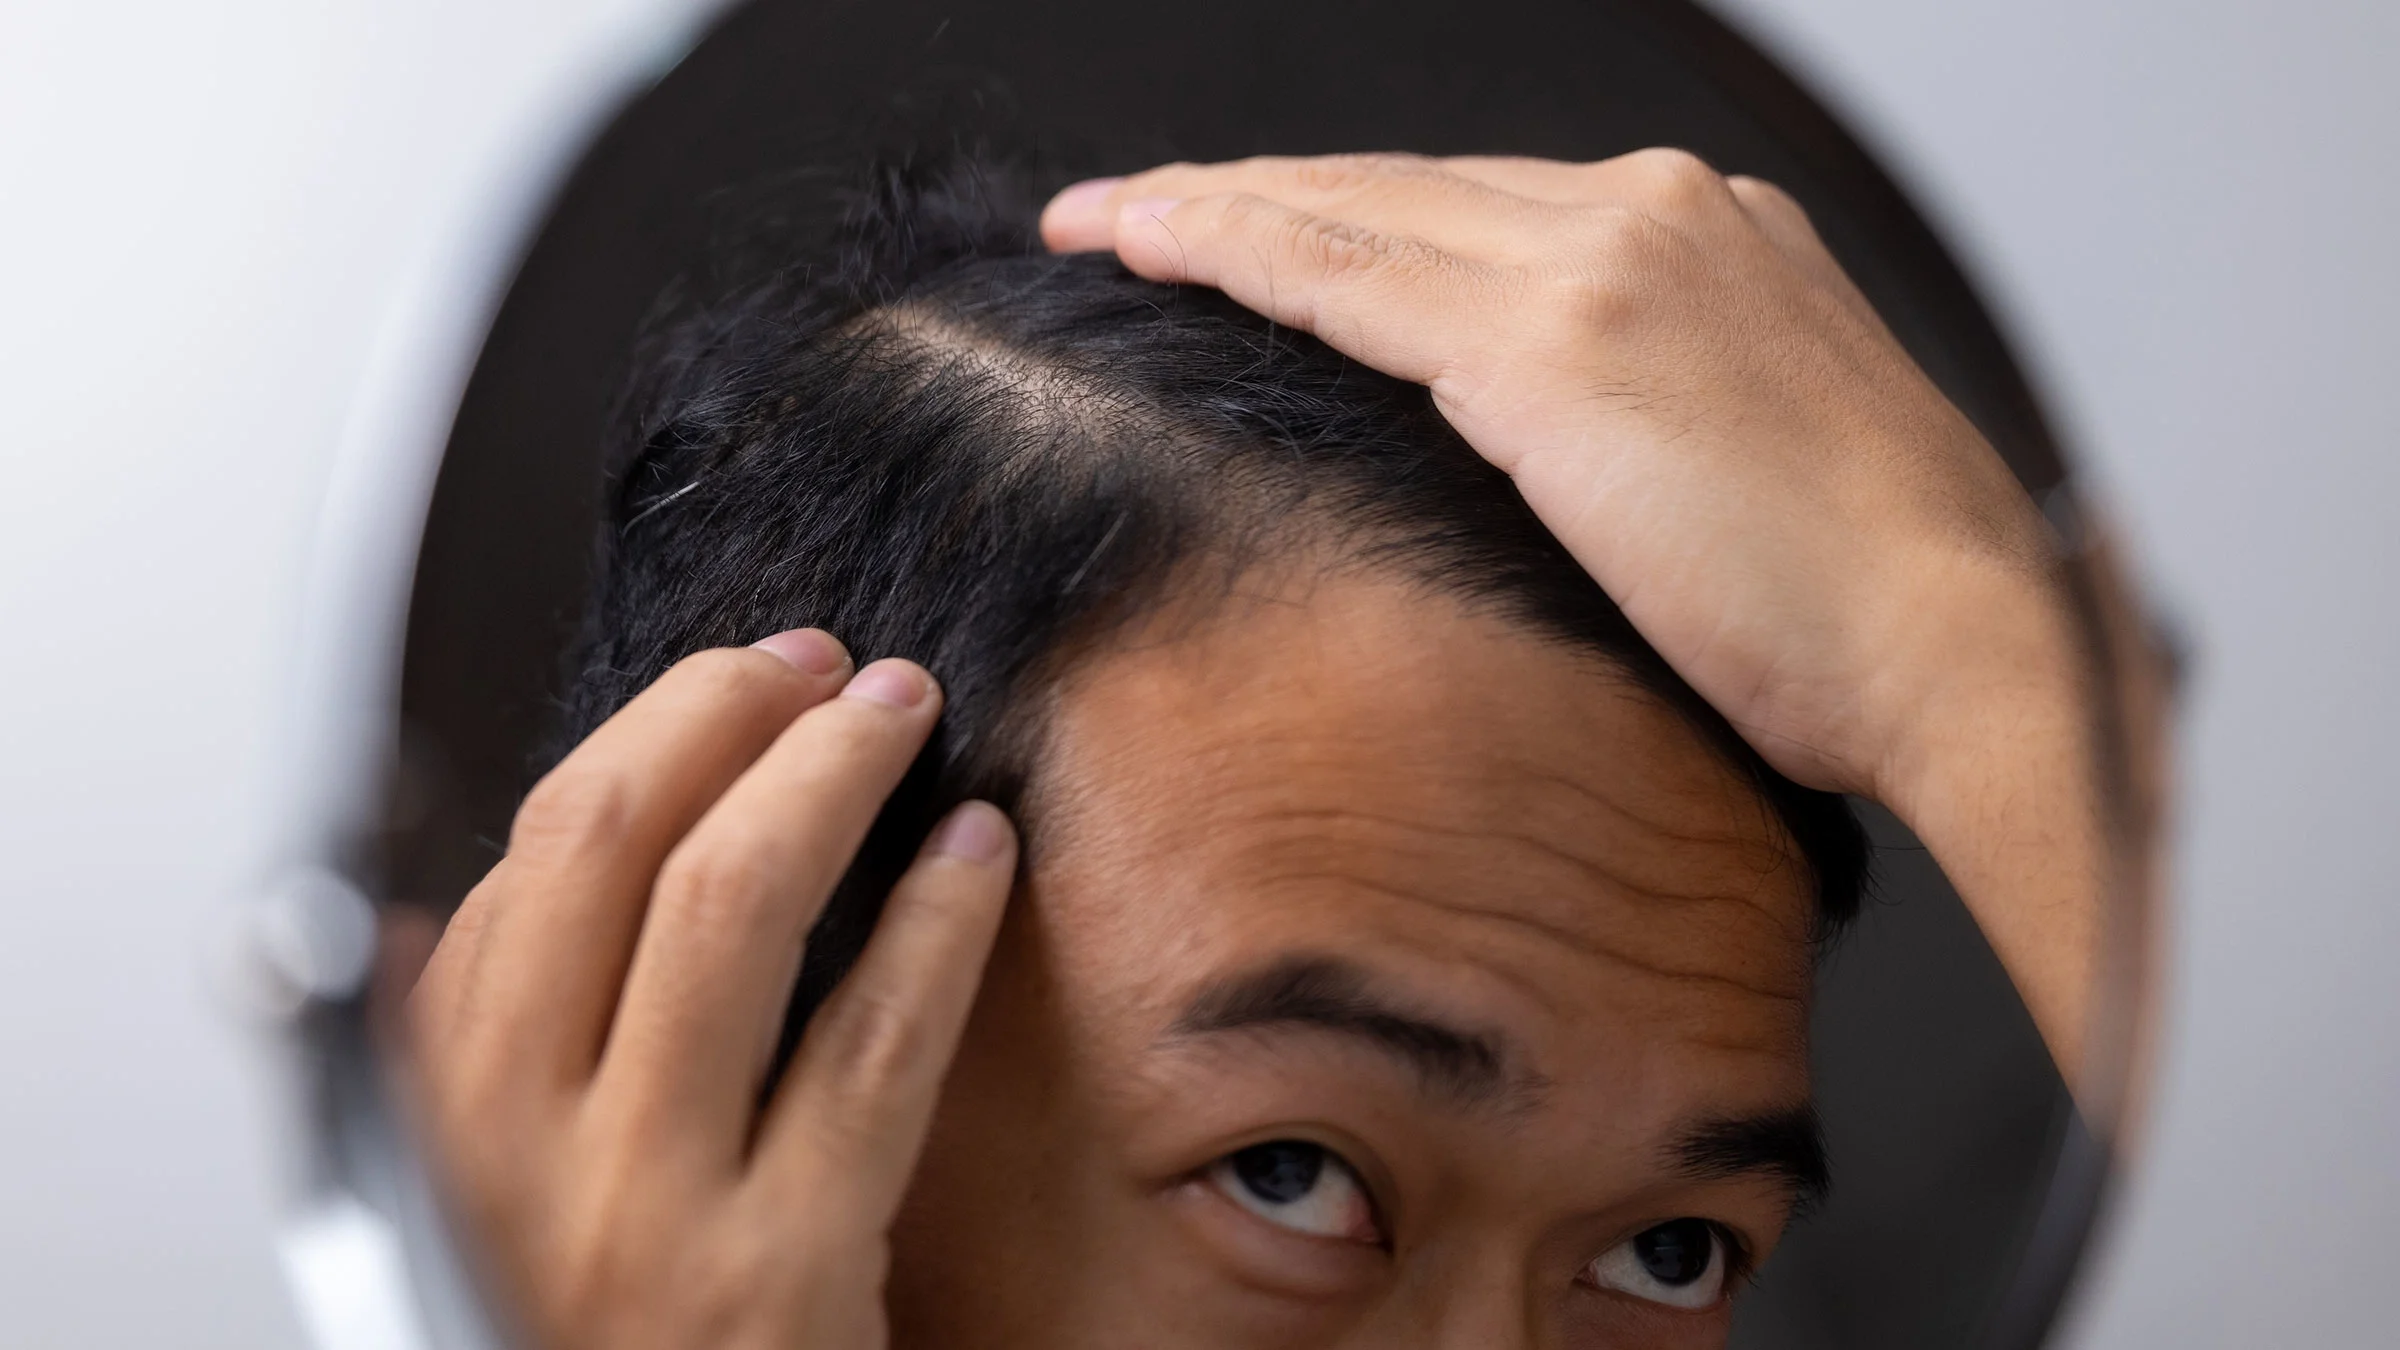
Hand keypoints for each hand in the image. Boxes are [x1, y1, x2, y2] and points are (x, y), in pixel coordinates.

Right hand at [403, 631, 1016, 1349]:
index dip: (646, 737)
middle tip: (821, 664)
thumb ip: (490, 1053)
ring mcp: (648, 1209)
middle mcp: (521, 1152)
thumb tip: (440, 909)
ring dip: (828, 777)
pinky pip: (873, 1046)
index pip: (523, 864)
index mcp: (449, 1115)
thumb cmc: (619, 1328)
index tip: (736, 682)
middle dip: (723, 715)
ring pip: (732, 909)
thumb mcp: (513, 1189)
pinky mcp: (781, 1268)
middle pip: (608, 844)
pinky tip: (978, 855)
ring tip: (902, 716)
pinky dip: (935, 923)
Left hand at [1043, 153, 2106, 1086]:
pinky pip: (1340, 271)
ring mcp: (1603, 261)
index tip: (1263, 228)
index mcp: (1715, 234)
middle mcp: (1657, 213)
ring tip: (1102, 222)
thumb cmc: (1879, 608)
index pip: (1480, 204)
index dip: (1353, 212)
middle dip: (1259, 191)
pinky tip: (1143, 245)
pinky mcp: (1551, 343)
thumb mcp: (1759, 465)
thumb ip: (1644, 417)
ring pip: (1351, 206)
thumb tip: (1542, 457)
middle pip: (1401, 182)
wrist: (1966, 650)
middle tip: (1136, 208)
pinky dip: (1229, 246)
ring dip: (1211, 207)